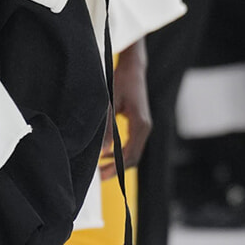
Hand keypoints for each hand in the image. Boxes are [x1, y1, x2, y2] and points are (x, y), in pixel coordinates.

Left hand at [110, 42, 150, 171]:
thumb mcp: (110, 103)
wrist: (133, 68)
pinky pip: (132, 145)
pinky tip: (106, 154)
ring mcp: (144, 127)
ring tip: (100, 169)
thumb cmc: (121, 81)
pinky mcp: (140, 125)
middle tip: (99, 177)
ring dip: (118, 162)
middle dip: (116, 169)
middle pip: (133, 158)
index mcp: (140, 125)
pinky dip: (120, 153)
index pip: (129, 155)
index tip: (101, 175)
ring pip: (133, 153)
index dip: (116, 168)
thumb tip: (103, 150)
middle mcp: (145, 128)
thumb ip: (107, 128)